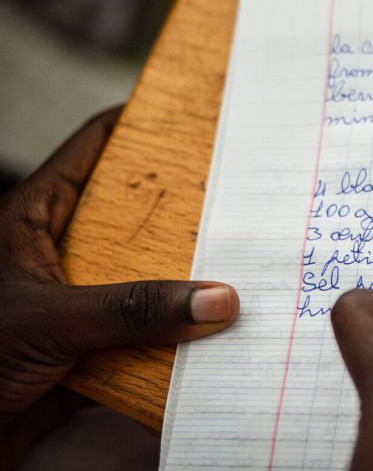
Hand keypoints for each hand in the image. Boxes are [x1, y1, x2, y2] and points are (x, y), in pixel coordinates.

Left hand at [0, 108, 239, 470]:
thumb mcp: (50, 320)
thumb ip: (133, 310)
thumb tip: (217, 299)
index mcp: (32, 221)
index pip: (89, 152)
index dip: (135, 127)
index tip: (190, 116)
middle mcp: (56, 256)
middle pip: (130, 218)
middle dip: (183, 212)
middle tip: (237, 199)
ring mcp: (73, 305)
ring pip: (142, 281)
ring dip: (185, 284)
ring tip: (242, 266)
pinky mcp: (85, 354)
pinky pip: (143, 339)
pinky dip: (176, 342)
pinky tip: (215, 336)